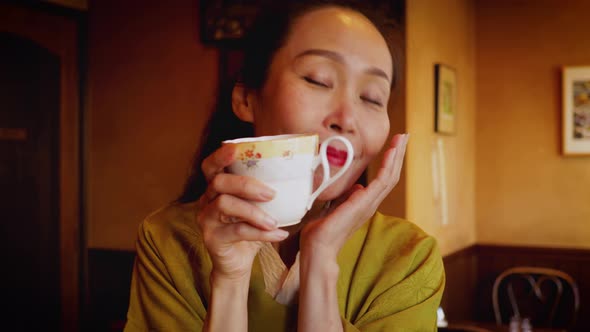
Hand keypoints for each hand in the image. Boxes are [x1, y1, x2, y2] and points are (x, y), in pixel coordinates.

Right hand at [196, 144, 288, 280]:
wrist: (238, 263)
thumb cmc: (250, 228)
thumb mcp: (259, 207)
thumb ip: (269, 190)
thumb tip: (304, 173)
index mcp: (216, 187)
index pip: (210, 165)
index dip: (220, 155)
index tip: (236, 148)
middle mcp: (206, 200)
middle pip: (219, 182)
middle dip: (246, 184)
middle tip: (271, 193)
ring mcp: (206, 219)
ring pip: (224, 205)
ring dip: (254, 212)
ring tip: (274, 221)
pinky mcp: (212, 239)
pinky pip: (236, 231)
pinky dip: (261, 233)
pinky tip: (279, 234)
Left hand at [300, 133, 408, 258]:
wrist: (318, 247)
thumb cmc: (321, 231)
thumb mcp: (334, 207)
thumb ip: (345, 197)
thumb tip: (355, 188)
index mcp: (364, 202)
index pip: (382, 178)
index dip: (388, 161)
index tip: (393, 144)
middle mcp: (371, 202)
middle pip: (390, 174)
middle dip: (397, 154)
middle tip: (405, 135)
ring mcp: (370, 203)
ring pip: (390, 175)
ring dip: (397, 155)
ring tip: (403, 138)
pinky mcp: (366, 203)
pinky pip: (383, 180)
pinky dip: (389, 164)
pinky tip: (393, 150)